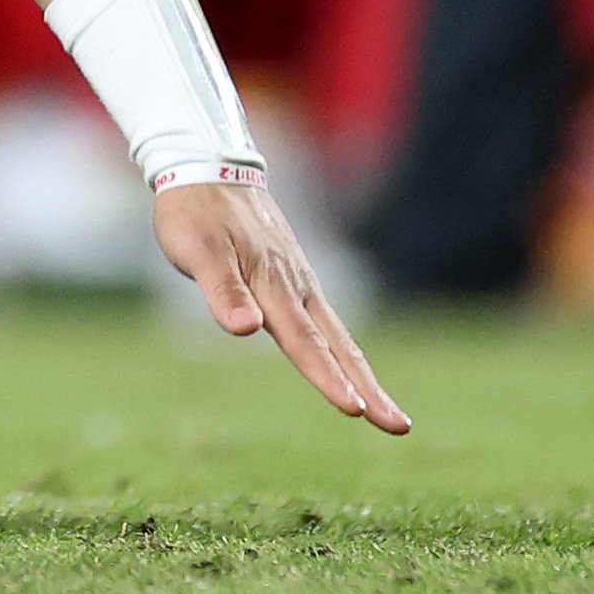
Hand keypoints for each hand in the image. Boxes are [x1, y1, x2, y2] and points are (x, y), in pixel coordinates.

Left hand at [154, 175, 410, 434]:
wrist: (207, 166)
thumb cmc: (194, 213)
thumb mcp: (198, 251)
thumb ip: (223, 290)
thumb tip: (246, 329)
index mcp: (274, 285)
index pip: (305, 341)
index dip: (328, 377)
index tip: (356, 410)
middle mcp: (295, 287)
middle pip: (337, 346)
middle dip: (368, 389)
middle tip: (399, 428)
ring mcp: (299, 281)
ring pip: (337, 336)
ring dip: (362, 375)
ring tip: (389, 415)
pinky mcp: (294, 276)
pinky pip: (325, 321)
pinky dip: (342, 350)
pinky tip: (351, 369)